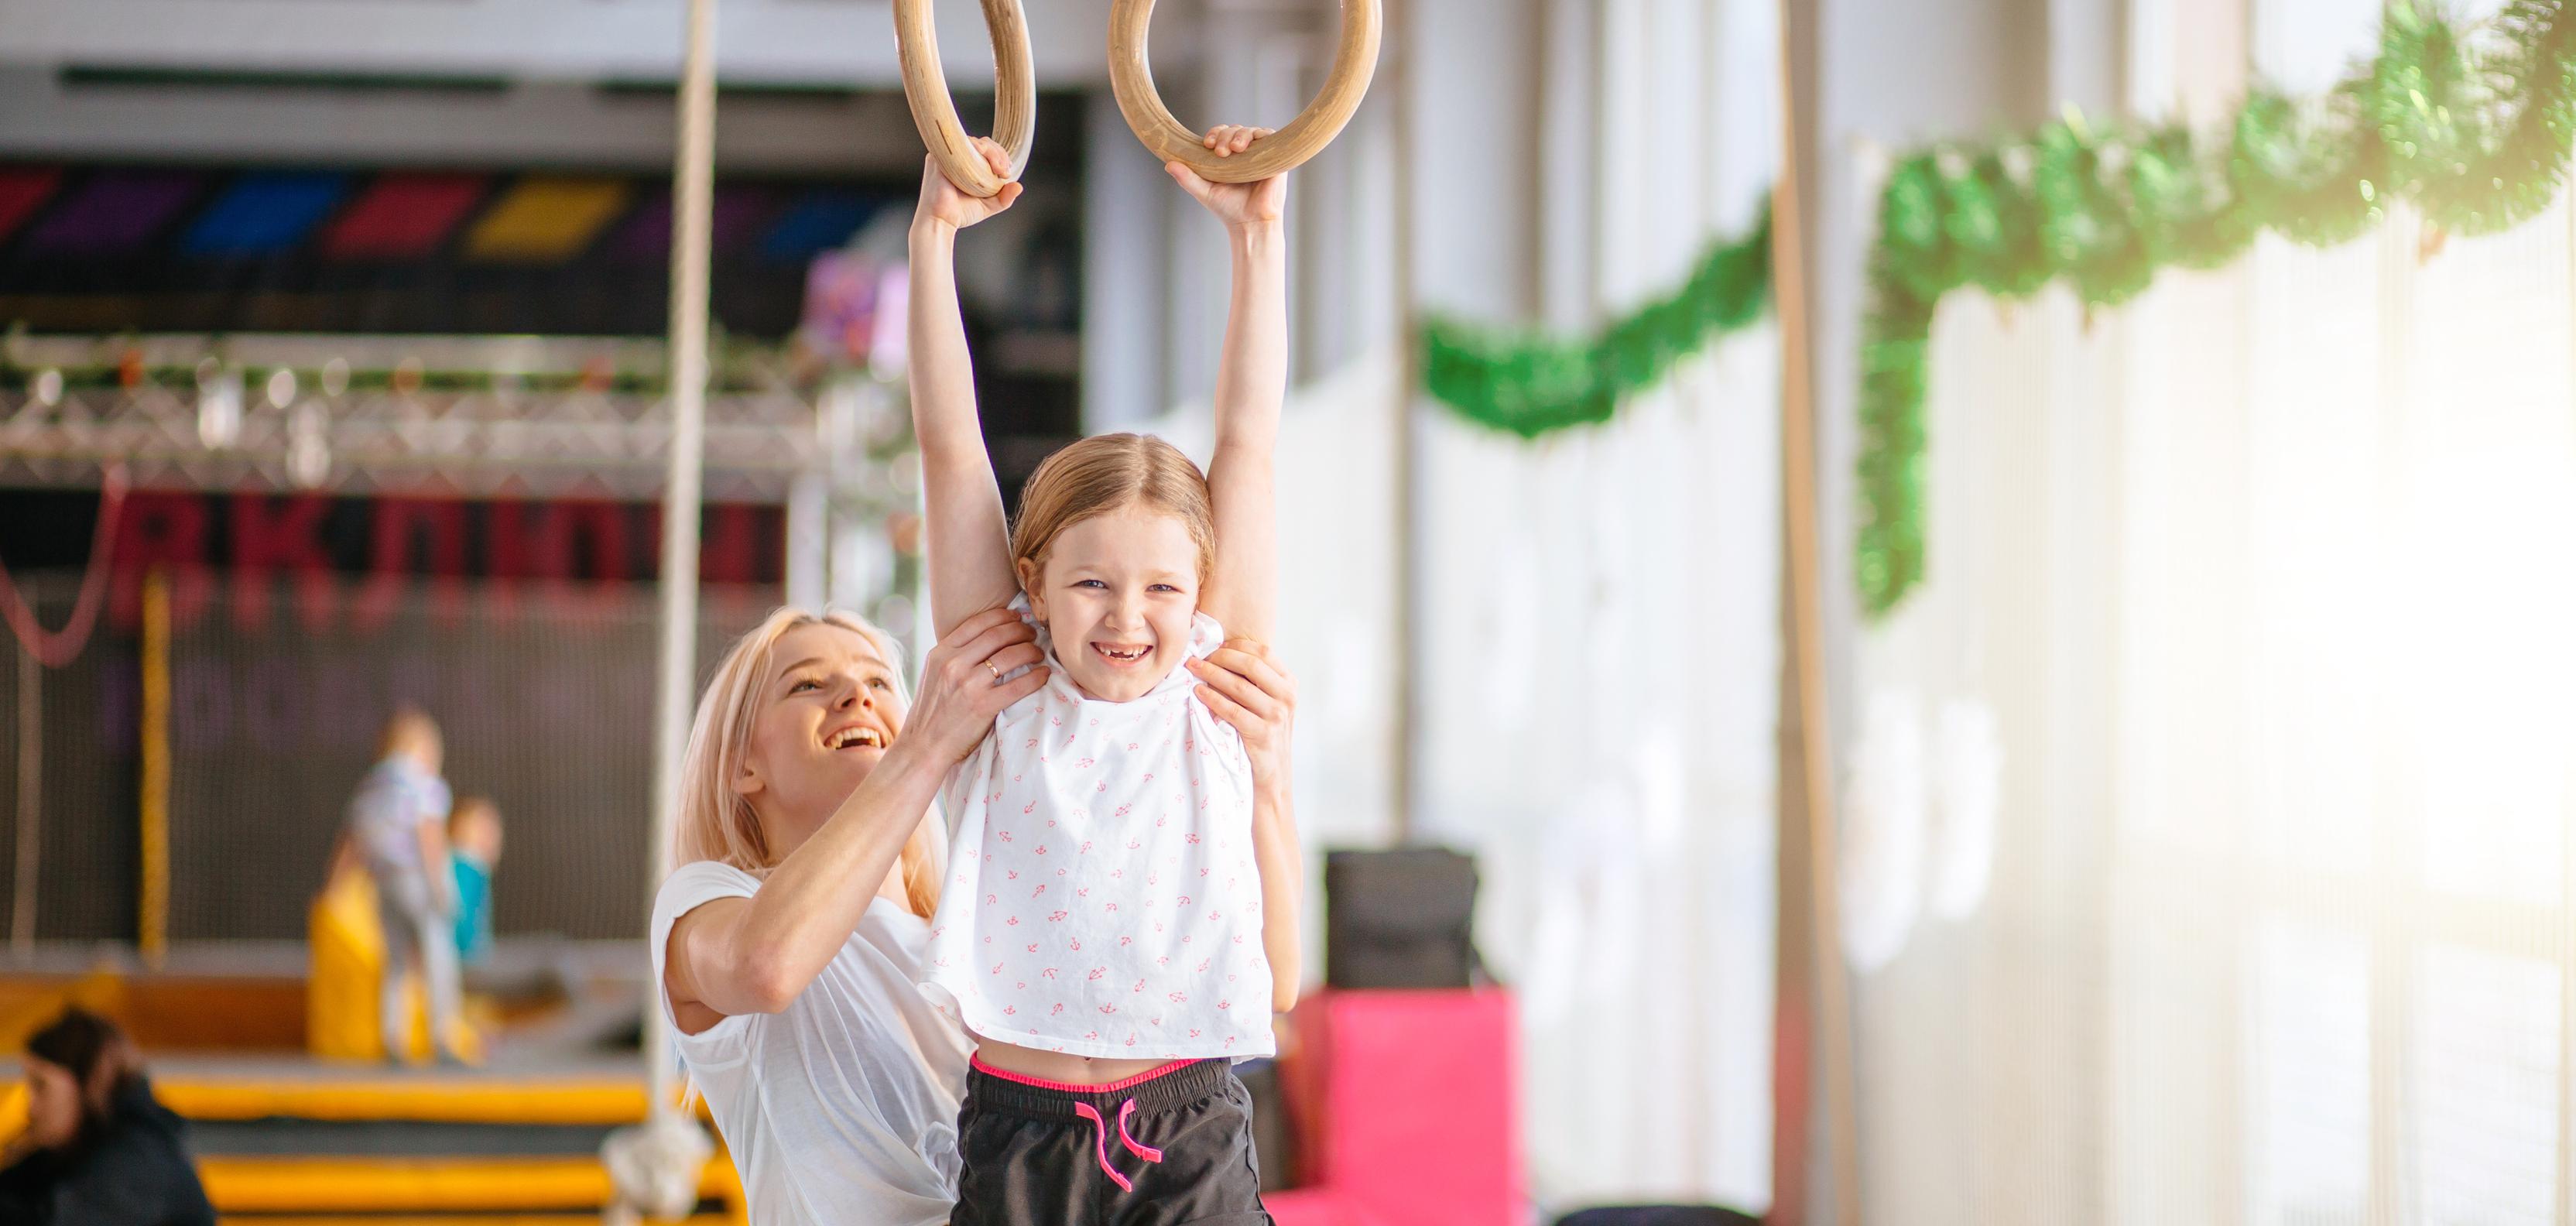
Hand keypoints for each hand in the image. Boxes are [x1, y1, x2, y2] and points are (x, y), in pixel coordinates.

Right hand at [903, 606, 1049, 763]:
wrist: (922, 747)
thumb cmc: (932, 712)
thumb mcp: (934, 674)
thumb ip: (954, 656)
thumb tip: (985, 640)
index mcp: (941, 653)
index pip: (977, 623)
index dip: (1002, 616)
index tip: (1016, 617)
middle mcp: (954, 664)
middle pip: (998, 635)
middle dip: (1021, 630)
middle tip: (1032, 634)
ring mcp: (969, 684)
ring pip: (1011, 656)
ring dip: (1031, 650)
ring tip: (1039, 653)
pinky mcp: (984, 705)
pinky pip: (1019, 685)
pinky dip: (1036, 677)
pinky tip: (1044, 675)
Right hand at [912, 139, 1023, 235]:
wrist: (940, 221)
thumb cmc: (961, 213)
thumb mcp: (988, 204)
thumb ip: (1004, 197)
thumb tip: (1019, 186)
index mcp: (965, 163)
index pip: (986, 149)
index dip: (1000, 156)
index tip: (1006, 171)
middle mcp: (955, 156)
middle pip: (983, 143)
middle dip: (999, 154)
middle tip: (1004, 172)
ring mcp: (947, 154)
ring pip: (974, 141)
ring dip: (991, 152)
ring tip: (999, 169)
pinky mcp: (940, 156)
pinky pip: (960, 143)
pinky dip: (976, 147)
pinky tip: (985, 158)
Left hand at [1167, 126, 1284, 230]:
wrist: (1251, 224)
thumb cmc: (1228, 209)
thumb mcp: (1204, 191)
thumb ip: (1187, 178)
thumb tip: (1168, 164)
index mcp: (1228, 157)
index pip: (1220, 135)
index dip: (1214, 134)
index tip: (1206, 144)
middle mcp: (1244, 153)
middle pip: (1235, 129)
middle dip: (1225, 135)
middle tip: (1220, 152)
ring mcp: (1260, 154)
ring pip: (1251, 131)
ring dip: (1240, 135)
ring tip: (1235, 149)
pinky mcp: (1275, 158)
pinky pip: (1270, 137)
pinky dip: (1261, 135)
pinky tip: (1251, 145)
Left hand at [1187, 639, 1295, 789]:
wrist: (1273, 775)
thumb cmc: (1264, 734)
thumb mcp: (1270, 704)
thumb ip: (1256, 681)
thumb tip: (1222, 653)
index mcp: (1289, 684)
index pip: (1263, 652)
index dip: (1236, 646)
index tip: (1214, 648)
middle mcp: (1287, 697)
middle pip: (1251, 664)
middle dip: (1220, 657)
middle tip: (1198, 658)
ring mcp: (1277, 716)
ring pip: (1239, 686)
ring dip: (1211, 674)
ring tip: (1193, 670)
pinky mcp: (1263, 734)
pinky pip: (1232, 710)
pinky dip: (1212, 698)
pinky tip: (1198, 693)